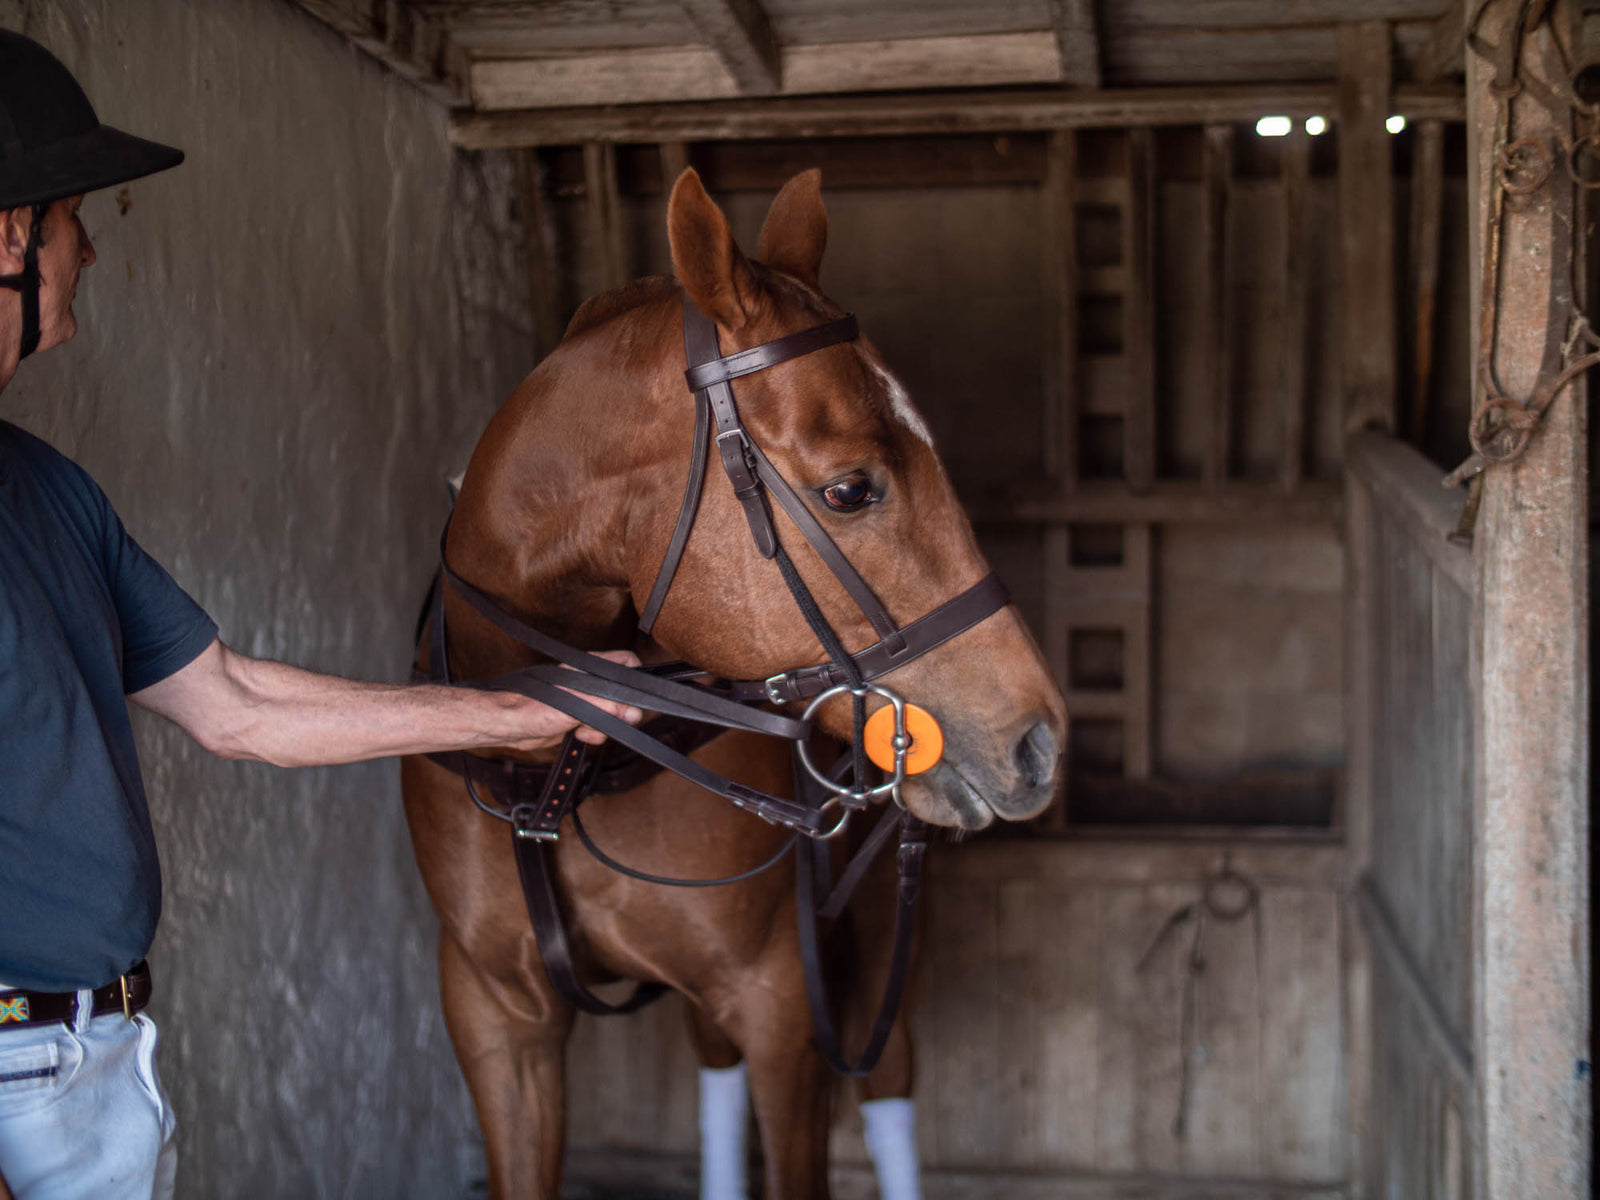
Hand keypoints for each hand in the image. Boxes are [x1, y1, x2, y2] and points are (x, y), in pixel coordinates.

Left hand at [504, 649, 644, 750]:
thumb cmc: (533, 706)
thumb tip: (634, 712)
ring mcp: (585, 700)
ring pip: (613, 715)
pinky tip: (579, 735)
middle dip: (620, 713)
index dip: (637, 680)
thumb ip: (609, 706)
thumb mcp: (577, 705)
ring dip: (605, 727)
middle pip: (624, 694)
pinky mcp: (578, 718)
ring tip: (585, 729)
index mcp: (590, 668)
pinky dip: (593, 735)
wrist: (509, 725)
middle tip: (611, 721)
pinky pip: (599, 728)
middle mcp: (590, 682)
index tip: (636, 700)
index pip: (627, 663)